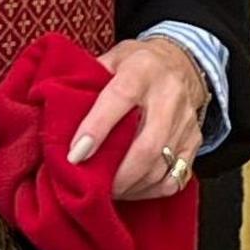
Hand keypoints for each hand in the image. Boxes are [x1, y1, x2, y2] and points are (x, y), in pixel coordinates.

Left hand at [76, 35, 209, 200]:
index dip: (96, 129)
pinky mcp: (195, 140)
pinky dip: (152, 190)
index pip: (119, 99)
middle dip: (117, 175)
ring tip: (109, 192)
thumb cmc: (137, 63)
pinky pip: (176, 177)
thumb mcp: (112, 58)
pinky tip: (133, 189)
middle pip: (147, 146)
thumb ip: (89, 80)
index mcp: (142, 70)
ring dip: (132, 186)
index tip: (75, 156)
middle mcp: (168, 96)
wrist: (183, 61)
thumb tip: (55, 111)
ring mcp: (185, 121)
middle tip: (94, 188)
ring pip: (161, 167)